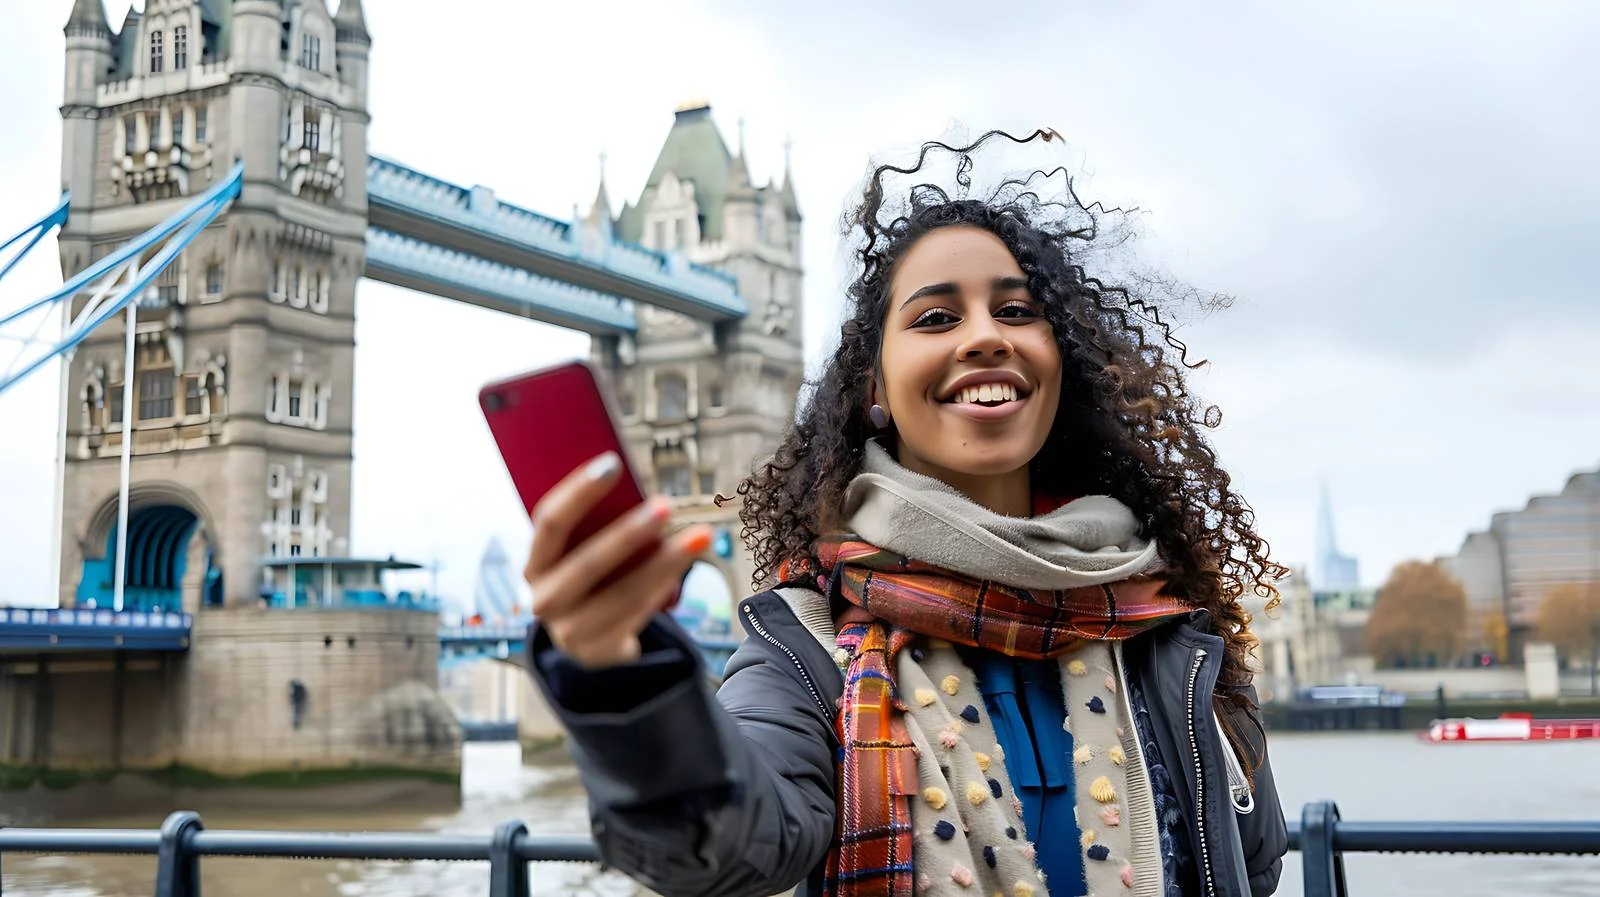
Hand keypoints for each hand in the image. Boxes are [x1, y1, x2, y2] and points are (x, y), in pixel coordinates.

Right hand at [523, 451, 712, 667]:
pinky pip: (638, 615)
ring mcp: (568, 632)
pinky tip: (684, 564)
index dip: (578, 492)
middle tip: (666, 505)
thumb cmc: (591, 577)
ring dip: (665, 562)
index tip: (613, 463)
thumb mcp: (582, 551)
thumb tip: (634, 487)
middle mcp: (543, 599)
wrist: (587, 639)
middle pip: (587, 563)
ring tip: (699, 535)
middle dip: (629, 532)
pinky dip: (664, 587)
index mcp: (535, 563)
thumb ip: (597, 526)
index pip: (548, 522)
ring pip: (622, 594)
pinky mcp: (597, 652)